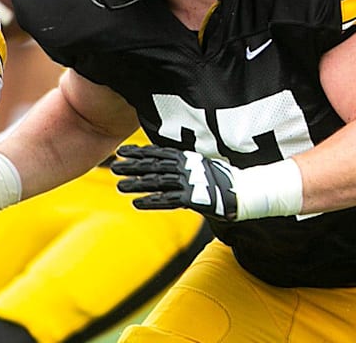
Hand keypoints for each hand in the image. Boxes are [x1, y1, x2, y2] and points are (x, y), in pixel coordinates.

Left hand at [111, 144, 240, 220]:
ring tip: (119, 187)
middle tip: (113, 168)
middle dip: (132, 167)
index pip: (157, 153)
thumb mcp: (197, 166)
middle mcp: (185, 167)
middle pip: (153, 166)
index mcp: (185, 158)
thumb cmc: (218, 180)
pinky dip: (153, 201)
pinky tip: (137, 203)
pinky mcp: (193, 198)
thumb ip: (179, 164)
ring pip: (157, 182)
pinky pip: (169, 200)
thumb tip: (160, 164)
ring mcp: (189, 182)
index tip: (121, 152)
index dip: (138, 152)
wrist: (242, 193)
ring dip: (137, 184)